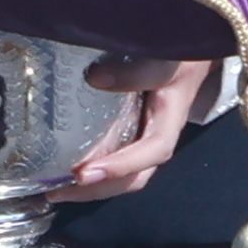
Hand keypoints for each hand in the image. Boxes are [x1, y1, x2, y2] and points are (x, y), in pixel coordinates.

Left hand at [52, 54, 220, 202]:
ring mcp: (144, 140)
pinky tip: (66, 171)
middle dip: (97, 189)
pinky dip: (92, 170)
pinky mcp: (131, 135)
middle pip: (134, 177)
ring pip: (124, 176)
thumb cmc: (181, 58)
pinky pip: (114, 159)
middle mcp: (157, 138)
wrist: (191, 55)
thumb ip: (137, 71)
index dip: (121, 166)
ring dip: (91, 187)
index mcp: (169, 121)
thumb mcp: (166, 61)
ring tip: (55, 190)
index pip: (152, 150)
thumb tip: (95, 79)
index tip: (86, 173)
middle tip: (58, 193)